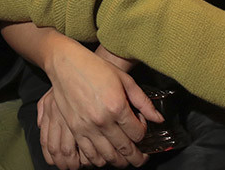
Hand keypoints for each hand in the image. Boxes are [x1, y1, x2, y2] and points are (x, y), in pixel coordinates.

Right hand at [43, 40, 163, 167]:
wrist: (66, 65)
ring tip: (125, 159)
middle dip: (136, 157)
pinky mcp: (75, 130)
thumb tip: (158, 118)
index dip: (143, 134)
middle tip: (140, 158)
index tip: (141, 128)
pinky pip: (88, 154)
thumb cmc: (95, 68)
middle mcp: (102, 120)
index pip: (137, 134)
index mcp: (117, 106)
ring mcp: (87, 127)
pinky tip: (105, 156)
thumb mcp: (125, 80)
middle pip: (124, 149)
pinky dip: (99, 160)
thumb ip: (144, 101)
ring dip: (119, 162)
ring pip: (107, 156)